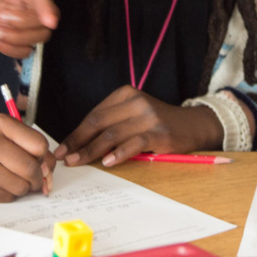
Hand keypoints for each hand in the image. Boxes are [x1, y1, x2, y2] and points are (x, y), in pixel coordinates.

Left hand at [0, 0, 58, 58]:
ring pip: (34, 38)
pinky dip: (11, 50)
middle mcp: (18, 5)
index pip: (41, 0)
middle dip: (23, 27)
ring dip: (16, 39)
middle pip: (41, 23)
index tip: (49, 22)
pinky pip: (21, 51)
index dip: (48, 10)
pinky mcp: (3, 38)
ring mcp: (11, 24)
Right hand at [0, 116, 55, 201]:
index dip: (45, 157)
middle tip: (33, 178)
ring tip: (14, 180)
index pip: (39, 145)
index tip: (41, 162)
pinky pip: (5, 197)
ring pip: (20, 187)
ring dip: (23, 188)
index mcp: (1, 124)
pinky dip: (9, 194)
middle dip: (38, 178)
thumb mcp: (5, 131)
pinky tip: (0, 184)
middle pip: (30, 168)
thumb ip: (30, 146)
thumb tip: (48, 173)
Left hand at [55, 86, 221, 167]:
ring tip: (79, 162)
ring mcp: (149, 116)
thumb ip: (111, 124)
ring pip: (112, 134)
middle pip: (99, 124)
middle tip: (65, 158)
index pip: (94, 115)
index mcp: (126, 94)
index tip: (62, 148)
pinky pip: (134, 143)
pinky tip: (107, 162)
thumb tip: (79, 145)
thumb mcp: (134, 115)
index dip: (76, 133)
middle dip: (79, 143)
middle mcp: (136, 101)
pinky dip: (119, 153)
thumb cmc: (157, 124)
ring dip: (92, 151)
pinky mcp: (160, 133)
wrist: (193, 126)